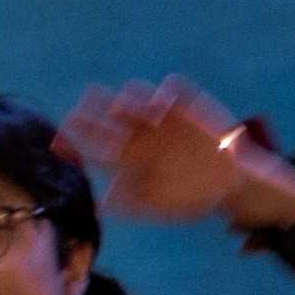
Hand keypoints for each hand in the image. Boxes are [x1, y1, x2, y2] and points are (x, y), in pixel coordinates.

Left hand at [65, 77, 294, 232]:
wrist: (232, 183)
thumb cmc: (188, 195)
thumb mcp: (159, 206)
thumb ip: (129, 205)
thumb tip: (95, 206)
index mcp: (129, 153)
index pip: (98, 139)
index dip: (80, 138)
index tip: (62, 138)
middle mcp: (142, 130)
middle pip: (111, 110)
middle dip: (93, 108)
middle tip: (79, 110)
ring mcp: (165, 115)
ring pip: (138, 94)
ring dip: (129, 99)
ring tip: (120, 110)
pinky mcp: (190, 103)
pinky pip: (174, 87)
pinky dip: (166, 91)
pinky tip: (160, 105)